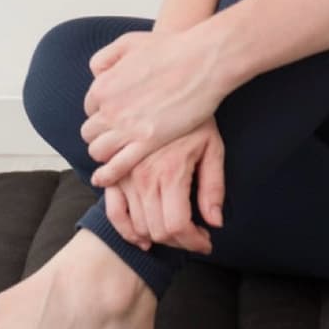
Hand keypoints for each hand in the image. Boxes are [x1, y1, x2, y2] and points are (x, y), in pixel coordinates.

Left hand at [80, 25, 225, 187]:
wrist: (201, 60)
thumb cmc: (171, 48)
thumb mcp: (129, 42)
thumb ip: (106, 57)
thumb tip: (95, 74)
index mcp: (103, 85)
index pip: (90, 107)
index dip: (103, 111)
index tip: (117, 113)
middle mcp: (109, 108)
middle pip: (90, 131)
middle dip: (101, 133)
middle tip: (119, 133)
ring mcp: (127, 127)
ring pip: (98, 151)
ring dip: (104, 152)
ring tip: (118, 151)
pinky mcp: (147, 142)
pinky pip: (116, 166)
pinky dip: (107, 175)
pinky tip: (105, 177)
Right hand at [102, 115, 226, 253]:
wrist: (171, 86)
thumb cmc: (196, 117)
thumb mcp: (213, 148)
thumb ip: (213, 187)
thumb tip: (215, 222)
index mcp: (170, 172)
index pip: (176, 226)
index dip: (193, 241)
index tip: (205, 242)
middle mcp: (143, 176)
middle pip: (157, 230)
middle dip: (179, 241)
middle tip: (194, 236)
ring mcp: (125, 174)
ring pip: (137, 225)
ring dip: (157, 236)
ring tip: (175, 229)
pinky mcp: (114, 170)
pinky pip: (113, 211)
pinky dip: (126, 228)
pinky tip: (141, 234)